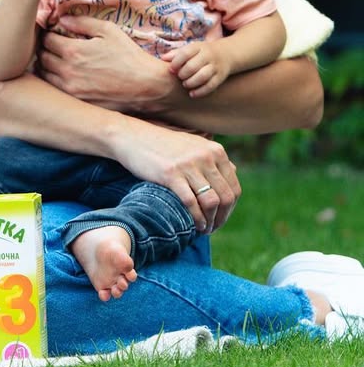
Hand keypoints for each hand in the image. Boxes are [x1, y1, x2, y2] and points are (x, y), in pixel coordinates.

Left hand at [37, 14, 173, 113]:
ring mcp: (70, 90)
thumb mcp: (109, 31)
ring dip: (46, 66)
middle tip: (52, 46)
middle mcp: (67, 72)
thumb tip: (62, 19)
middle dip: (44, 49)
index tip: (52, 33)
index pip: (46, 40)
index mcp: (73, 52)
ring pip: (44, 75)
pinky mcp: (76, 103)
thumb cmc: (130, 57)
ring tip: (56, 60)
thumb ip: (83, 22)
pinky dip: (54, 81)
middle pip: (42, 58)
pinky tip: (64, 76)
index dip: (48, 34)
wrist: (147, 88)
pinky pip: (55, 90)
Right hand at [114, 119, 239, 232]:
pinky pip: (191, 202)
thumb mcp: (193, 145)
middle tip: (212, 228)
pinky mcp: (170, 174)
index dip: (230, 209)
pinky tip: (193, 225)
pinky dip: (196, 218)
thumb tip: (233, 173)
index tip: (220, 218)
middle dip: (222, 218)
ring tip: (203, 229)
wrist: (131, 137)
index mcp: (215, 151)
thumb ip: (213, 158)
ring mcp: (188, 165)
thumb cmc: (162, 145)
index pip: (234, 188)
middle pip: (226, 197)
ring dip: (210, 221)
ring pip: (211, 201)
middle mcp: (206, 157)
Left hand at [164, 41, 230, 98]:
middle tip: (179, 77)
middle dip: (183, 74)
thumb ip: (176, 54)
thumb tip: (163, 58)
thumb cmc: (201, 53)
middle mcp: (208, 56)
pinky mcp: (220, 77)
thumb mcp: (190, 49)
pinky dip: (201, 91)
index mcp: (198, 47)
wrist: (226, 54)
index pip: (185, 53)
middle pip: (193, 66)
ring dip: (191, 82)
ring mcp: (215, 66)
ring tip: (185, 84)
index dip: (176, 62)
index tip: (171, 70)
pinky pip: (211, 85)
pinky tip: (192, 94)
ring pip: (203, 76)